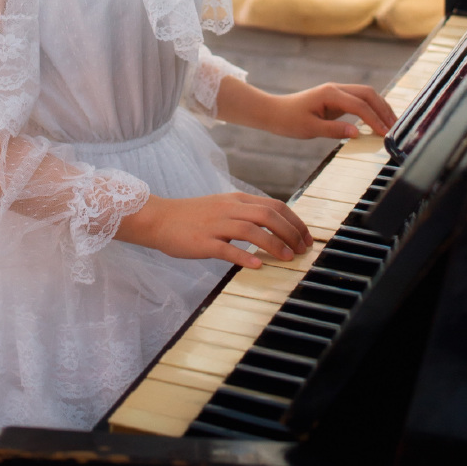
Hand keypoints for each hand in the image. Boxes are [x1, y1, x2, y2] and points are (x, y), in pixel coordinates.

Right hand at [116, 191, 312, 269]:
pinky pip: (227, 248)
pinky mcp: (203, 242)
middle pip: (268, 215)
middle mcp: (229, 209)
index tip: (306, 237)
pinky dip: (244, 256)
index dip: (295, 221)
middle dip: (290, 232)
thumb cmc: (193, 217)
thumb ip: (246, 214)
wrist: (160, 219)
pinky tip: (257, 265)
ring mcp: (216, 224)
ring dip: (274, 244)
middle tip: (302, 250)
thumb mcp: (223, 208)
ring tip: (288, 258)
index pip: (274, 205)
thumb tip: (274, 227)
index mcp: (237, 200)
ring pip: (252, 230)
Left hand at [266, 83, 395, 141]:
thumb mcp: (310, 129)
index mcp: (330, 94)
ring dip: (379, 107)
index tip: (385, 134)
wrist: (274, 112)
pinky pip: (358, 101)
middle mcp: (336, 89)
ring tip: (391, 124)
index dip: (375, 119)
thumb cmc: (288, 120)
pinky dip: (370, 109)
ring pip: (365, 95)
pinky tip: (377, 120)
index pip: (360, 105)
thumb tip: (357, 133)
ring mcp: (336, 92)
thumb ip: (334, 130)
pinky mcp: (336, 99)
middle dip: (383, 109)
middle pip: (368, 94)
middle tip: (395, 127)